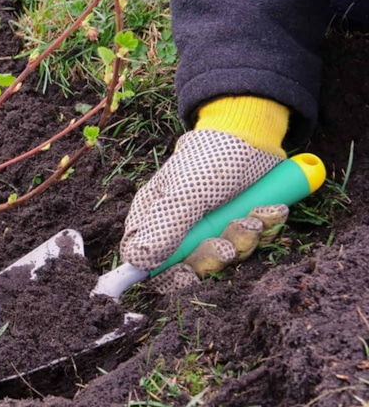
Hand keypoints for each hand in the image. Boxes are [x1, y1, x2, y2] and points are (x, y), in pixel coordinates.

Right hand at [120, 129, 286, 292]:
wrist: (255, 132)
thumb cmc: (210, 157)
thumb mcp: (187, 193)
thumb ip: (164, 229)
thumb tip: (138, 262)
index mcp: (153, 218)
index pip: (145, 261)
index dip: (165, 274)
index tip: (186, 273)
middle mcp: (179, 227)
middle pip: (188, 267)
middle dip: (214, 257)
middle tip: (227, 244)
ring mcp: (211, 227)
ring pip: (224, 257)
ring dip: (243, 240)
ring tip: (253, 217)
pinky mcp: (239, 224)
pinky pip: (251, 243)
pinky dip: (263, 229)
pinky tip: (267, 210)